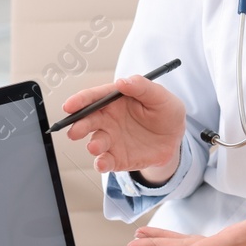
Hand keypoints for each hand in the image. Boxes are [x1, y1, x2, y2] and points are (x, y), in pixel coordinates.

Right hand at [61, 74, 185, 176]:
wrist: (175, 139)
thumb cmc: (166, 112)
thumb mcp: (160, 96)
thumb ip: (142, 87)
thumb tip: (123, 82)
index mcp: (114, 100)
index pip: (93, 98)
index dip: (79, 101)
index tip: (69, 105)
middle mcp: (108, 120)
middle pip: (88, 121)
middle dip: (78, 125)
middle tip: (75, 130)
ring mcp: (111, 139)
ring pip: (95, 142)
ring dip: (92, 144)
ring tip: (95, 146)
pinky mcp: (117, 158)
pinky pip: (105, 161)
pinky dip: (101, 163)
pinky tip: (102, 163)